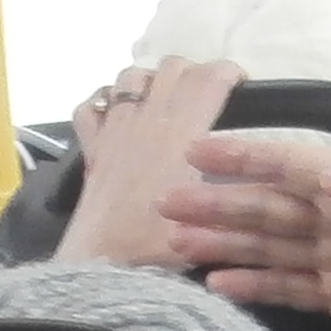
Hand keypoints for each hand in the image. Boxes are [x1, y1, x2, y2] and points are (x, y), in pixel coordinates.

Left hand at [59, 57, 243, 265]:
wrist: (109, 264)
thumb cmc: (165, 242)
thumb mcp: (214, 207)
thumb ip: (228, 178)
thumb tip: (240, 165)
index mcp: (184, 130)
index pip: (211, 75)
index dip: (230, 72)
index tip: (239, 86)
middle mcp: (149, 118)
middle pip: (173, 67)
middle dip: (193, 73)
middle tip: (204, 97)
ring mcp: (115, 129)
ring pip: (130, 77)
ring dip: (149, 81)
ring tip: (161, 101)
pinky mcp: (91, 147)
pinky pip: (90, 108)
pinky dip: (103, 104)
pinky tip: (114, 117)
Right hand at [160, 138, 330, 330]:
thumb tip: (325, 176)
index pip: (289, 164)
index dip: (244, 157)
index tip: (195, 152)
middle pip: (266, 207)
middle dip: (216, 204)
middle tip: (165, 203)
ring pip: (268, 247)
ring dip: (223, 242)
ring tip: (176, 242)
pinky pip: (287, 288)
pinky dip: (252, 285)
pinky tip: (217, 282)